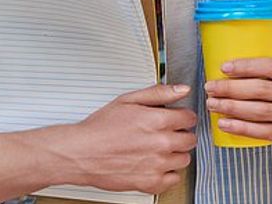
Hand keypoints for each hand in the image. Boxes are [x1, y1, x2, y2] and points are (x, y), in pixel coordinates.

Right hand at [62, 83, 197, 193]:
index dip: (182, 116)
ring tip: (157, 148)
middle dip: (180, 134)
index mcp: (157, 120)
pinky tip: (155, 164)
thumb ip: (158, 93)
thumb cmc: (100, 128)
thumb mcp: (127, 100)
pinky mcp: (151, 183)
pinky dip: (167, 172)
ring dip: (175, 153)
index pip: (190, 118)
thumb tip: (182, 89)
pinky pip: (174, 179)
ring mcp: (157, 165)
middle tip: (165, 133)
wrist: (81, 153)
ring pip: (184, 159)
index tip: (175, 118)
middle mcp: (161, 143)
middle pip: (190, 139)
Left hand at [204, 58, 271, 156]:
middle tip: (210, 87)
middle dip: (231, 88)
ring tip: (212, 104)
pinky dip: (241, 127)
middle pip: (260, 89)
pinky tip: (225, 123)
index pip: (269, 66)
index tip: (224, 67)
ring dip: (232, 107)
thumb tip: (231, 67)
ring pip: (259, 111)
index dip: (245, 66)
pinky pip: (262, 131)